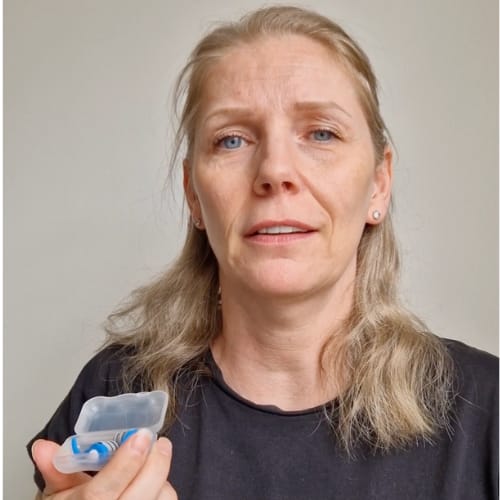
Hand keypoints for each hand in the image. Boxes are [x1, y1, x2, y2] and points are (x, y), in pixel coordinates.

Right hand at [32, 429, 177, 498]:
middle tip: (160, 443)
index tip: (140, 435)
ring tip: (152, 464)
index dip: (125, 463)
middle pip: (141, 496)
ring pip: (160, 499)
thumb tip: (43, 447)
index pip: (103, 492)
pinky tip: (154, 483)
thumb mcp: (57, 494)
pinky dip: (163, 491)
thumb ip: (57, 468)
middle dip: (156, 464)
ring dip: (161, 478)